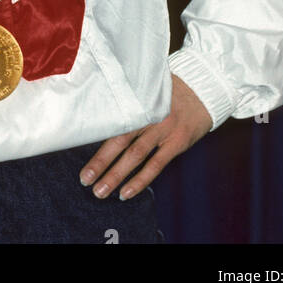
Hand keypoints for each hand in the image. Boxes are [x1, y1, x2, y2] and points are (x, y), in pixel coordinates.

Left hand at [79, 73, 211, 199]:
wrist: (202, 90)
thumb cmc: (169, 91)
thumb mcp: (147, 89)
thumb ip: (128, 102)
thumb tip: (100, 116)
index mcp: (137, 100)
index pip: (111, 121)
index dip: (94, 137)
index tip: (79, 147)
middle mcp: (148, 114)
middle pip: (120, 140)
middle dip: (101, 162)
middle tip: (85, 180)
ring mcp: (163, 129)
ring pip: (135, 155)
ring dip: (116, 175)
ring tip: (100, 191)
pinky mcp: (177, 142)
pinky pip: (156, 165)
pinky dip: (140, 180)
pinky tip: (126, 192)